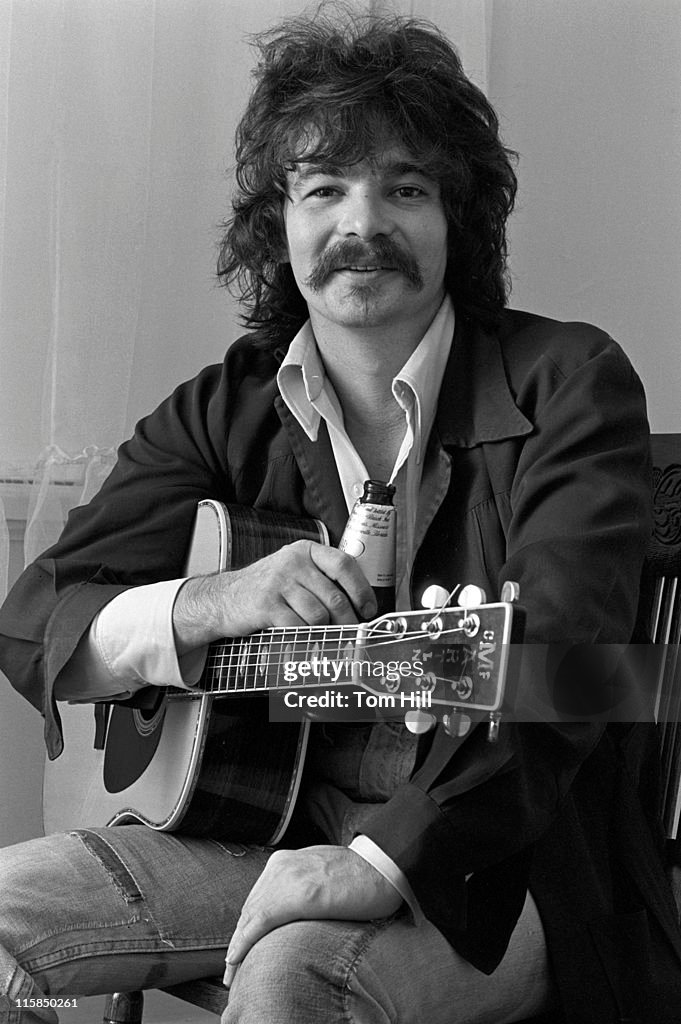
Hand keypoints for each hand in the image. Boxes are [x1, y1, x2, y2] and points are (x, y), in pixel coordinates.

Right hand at [173, 540, 376, 652]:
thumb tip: (359, 603)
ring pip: (319, 615)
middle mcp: (293, 563)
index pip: (344, 564)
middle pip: (335, 597)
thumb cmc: (267, 588)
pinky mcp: (266, 605)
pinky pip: (298, 627)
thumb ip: (322, 579)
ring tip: (322, 635)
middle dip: (347, 621)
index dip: (361, 590)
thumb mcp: (294, 572)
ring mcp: (278, 583)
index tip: (368, 608)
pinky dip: (305, 638)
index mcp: (305, 551)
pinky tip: (303, 638)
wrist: (224, 598)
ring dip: (324, 632)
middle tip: (348, 631)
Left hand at [222, 845, 402, 986]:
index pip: (257, 898)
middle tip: (232, 968)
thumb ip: (303, 886)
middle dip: (238, 939)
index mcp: (285, 860)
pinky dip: (244, 942)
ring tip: (233, 972)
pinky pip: (260, 922)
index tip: (240, 948)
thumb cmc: (361, 875)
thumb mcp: (322, 874)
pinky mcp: (298, 895)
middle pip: (250, 908)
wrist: (384, 866)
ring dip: (238, 946)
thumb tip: (295, 910)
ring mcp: (288, 878)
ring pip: (250, 917)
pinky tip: (237, 958)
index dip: (246, 926)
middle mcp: (281, 866)